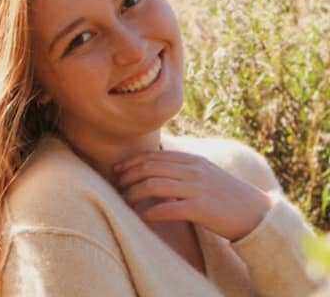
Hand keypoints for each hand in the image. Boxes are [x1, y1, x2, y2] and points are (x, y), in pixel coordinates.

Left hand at [113, 150, 273, 241]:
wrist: (255, 212)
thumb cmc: (225, 194)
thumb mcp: (205, 173)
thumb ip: (183, 168)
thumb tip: (156, 169)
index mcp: (192, 159)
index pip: (154, 155)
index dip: (132, 161)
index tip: (118, 169)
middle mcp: (193, 169)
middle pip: (150, 167)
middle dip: (129, 175)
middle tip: (117, 185)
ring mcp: (197, 187)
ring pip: (154, 185)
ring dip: (134, 193)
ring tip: (125, 201)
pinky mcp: (201, 208)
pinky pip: (168, 208)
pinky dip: (150, 213)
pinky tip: (142, 217)